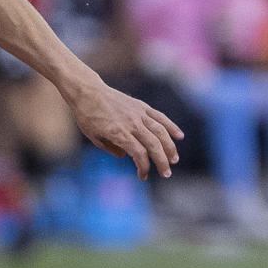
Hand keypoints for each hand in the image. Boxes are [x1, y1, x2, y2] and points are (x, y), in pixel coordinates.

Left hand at [67, 82, 183, 179]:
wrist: (88, 91)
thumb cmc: (87, 116)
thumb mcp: (94, 137)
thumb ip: (110, 148)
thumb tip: (125, 155)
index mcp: (119, 133)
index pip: (139, 154)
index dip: (143, 167)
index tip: (142, 176)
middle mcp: (132, 124)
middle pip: (154, 145)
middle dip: (162, 161)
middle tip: (166, 174)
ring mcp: (138, 114)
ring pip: (161, 132)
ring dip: (170, 147)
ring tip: (174, 159)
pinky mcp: (141, 106)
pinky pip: (160, 117)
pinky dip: (171, 126)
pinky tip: (179, 136)